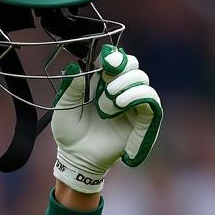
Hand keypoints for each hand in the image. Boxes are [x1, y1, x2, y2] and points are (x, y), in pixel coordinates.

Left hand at [51, 44, 162, 193]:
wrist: (75, 157)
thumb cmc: (69, 133)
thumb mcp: (64, 107)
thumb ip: (72, 87)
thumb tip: (77, 65)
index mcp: (102, 84)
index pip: (117, 61)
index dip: (114, 57)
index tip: (106, 60)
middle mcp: (120, 90)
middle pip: (133, 66)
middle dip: (122, 68)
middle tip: (107, 80)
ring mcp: (132, 104)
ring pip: (142, 80)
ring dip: (127, 84)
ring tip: (110, 98)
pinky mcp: (142, 119)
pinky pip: (150, 100)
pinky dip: (138, 96)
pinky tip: (121, 102)